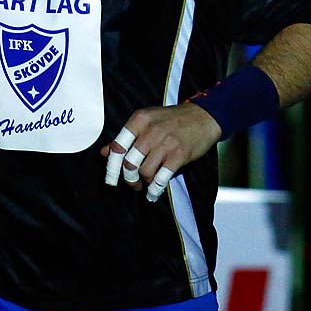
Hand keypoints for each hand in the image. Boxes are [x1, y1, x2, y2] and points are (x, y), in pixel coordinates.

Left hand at [101, 103, 222, 201]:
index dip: (111, 166)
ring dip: (144, 182)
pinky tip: (154, 193)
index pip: (118, 146)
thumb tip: (105, 152)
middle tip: (132, 183)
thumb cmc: (173, 120)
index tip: (110, 179)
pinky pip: (161, 178)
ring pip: (144, 171)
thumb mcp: (148, 121)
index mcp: (140, 119)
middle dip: (129, 178)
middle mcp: (151, 130)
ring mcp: (166, 143)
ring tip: (146, 183)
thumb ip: (127, 136)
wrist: (204, 116)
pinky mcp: (179, 155)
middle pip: (130, 162)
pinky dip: (155, 190)